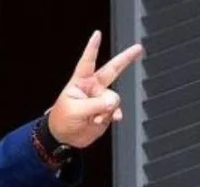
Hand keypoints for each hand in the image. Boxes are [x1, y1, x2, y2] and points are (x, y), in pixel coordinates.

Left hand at [47, 31, 142, 148]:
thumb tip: (112, 103)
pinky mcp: (107, 112)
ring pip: (114, 99)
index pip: (87, 61)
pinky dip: (113, 115)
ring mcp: (101, 99)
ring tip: (93, 118)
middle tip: (138, 48)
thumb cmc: (61, 121)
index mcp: (80, 82)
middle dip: (126, 58)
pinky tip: (108, 119)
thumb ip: (94, 105)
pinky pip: (116, 110)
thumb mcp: (74, 111)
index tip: (97, 34)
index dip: (93, 48)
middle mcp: (93, 88)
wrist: (64, 138)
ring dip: (106, 110)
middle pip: (113, 70)